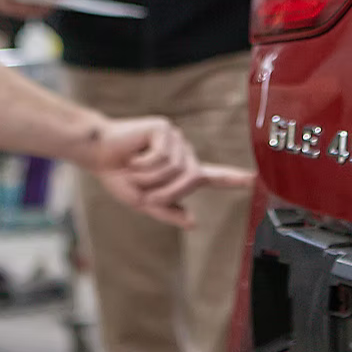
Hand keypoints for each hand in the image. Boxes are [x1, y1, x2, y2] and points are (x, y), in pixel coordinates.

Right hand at [90, 117, 255, 228]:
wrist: (97, 153)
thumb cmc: (118, 176)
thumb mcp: (143, 200)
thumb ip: (167, 210)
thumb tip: (193, 222)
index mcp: (181, 171)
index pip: (213, 176)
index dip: (233, 179)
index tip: (254, 179)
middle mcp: (183, 153)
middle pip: (191, 180)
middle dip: (165, 191)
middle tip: (143, 191)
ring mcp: (175, 139)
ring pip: (176, 170)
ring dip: (151, 178)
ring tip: (134, 169)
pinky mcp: (164, 129)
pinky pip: (163, 157)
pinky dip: (144, 164)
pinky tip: (133, 156)